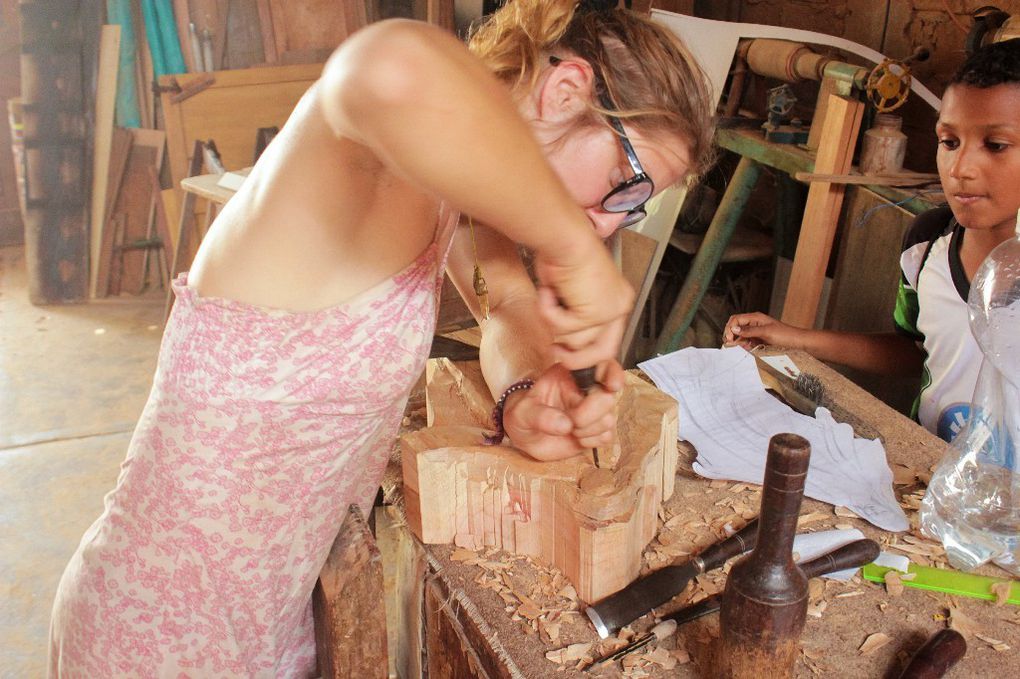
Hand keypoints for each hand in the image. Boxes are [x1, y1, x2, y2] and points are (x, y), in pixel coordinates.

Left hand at [502, 361, 624, 460]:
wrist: (524, 437)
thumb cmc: (523, 416)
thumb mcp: (523, 413)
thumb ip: (540, 416)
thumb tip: (565, 424)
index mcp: (570, 375)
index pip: (600, 367)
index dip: (612, 374)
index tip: (611, 386)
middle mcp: (587, 390)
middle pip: (608, 398)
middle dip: (589, 414)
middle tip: (571, 421)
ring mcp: (594, 411)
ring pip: (608, 419)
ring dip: (588, 430)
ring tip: (570, 429)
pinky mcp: (596, 430)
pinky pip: (606, 436)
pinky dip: (591, 441)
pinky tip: (576, 438)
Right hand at [533, 240, 633, 370]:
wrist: (564, 237)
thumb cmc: (562, 251)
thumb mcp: (569, 290)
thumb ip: (572, 314)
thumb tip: (563, 343)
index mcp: (617, 298)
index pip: (610, 338)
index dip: (589, 353)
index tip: (568, 355)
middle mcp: (619, 306)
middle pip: (603, 352)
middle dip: (576, 359)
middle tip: (555, 351)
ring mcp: (610, 312)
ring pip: (576, 341)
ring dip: (553, 321)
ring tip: (548, 295)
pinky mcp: (595, 314)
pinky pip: (562, 330)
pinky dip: (548, 312)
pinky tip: (548, 291)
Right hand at [723, 312, 802, 349]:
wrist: (798, 343)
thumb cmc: (786, 335)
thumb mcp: (766, 332)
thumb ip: (749, 331)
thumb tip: (733, 329)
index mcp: (755, 318)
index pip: (736, 319)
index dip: (730, 328)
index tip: (729, 338)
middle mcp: (754, 323)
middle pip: (735, 326)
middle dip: (730, 334)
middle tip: (729, 344)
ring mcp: (756, 332)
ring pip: (740, 334)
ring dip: (736, 340)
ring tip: (737, 347)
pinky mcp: (759, 340)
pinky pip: (746, 341)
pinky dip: (743, 345)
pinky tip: (745, 348)